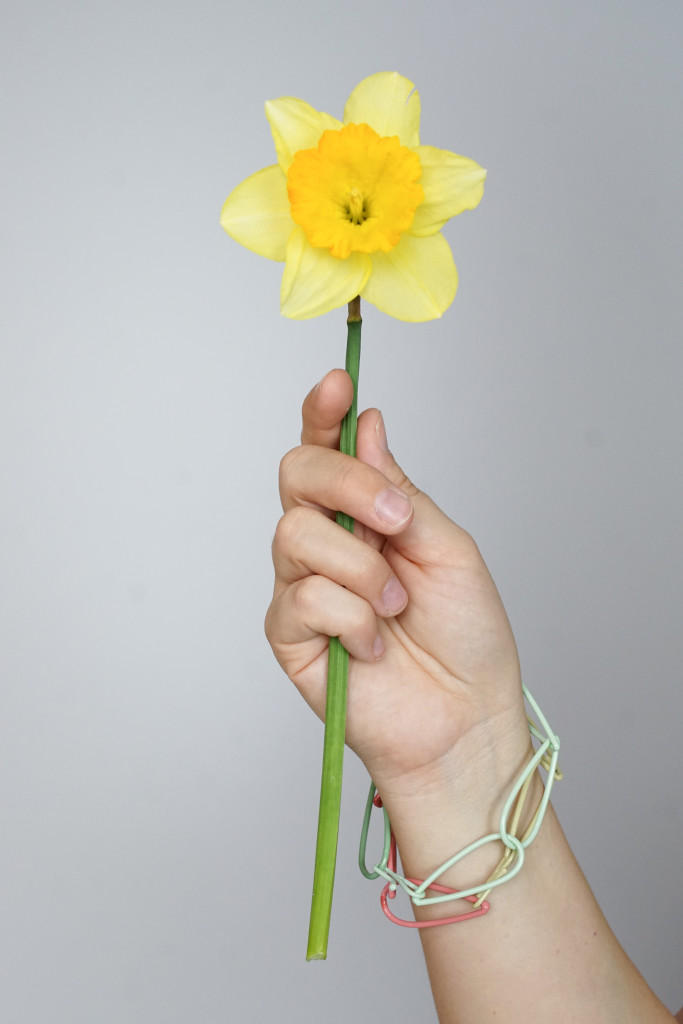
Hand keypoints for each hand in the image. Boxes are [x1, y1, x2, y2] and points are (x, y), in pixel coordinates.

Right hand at [265, 370, 530, 811]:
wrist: (464, 719)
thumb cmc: (466, 637)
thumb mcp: (446, 548)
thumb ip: (400, 490)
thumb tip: (368, 425)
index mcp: (365, 514)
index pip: (328, 450)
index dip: (323, 413)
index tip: (336, 384)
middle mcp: (327, 541)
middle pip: (296, 474)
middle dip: (347, 484)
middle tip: (397, 521)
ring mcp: (302, 585)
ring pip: (295, 535)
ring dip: (359, 567)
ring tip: (394, 606)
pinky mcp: (288, 633)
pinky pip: (302, 597)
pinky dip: (350, 618)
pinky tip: (372, 645)